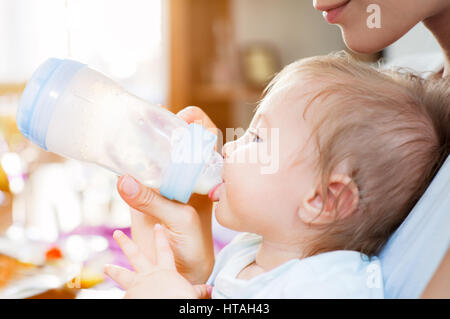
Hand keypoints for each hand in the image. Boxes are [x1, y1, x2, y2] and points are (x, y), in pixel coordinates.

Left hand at [104, 224, 211, 298]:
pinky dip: (125, 297)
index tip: (157, 226)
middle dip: (125, 243)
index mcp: (165, 271)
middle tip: (116, 233)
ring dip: (114, 270)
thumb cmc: (181, 299)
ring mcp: (136, 286)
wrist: (168, 306)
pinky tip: (123, 297)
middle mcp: (148, 275)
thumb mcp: (191, 293)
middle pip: (135, 255)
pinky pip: (124, 296)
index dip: (160, 237)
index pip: (163, 249)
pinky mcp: (128, 297)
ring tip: (105, 267)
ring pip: (122, 275)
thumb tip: (210, 290)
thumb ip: (197, 290)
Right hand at [118, 106, 217, 283]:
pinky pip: (133, 171)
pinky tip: (119, 150)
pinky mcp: (141, 192)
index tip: (184, 118)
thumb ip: (153, 201)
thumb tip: (123, 179)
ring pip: (154, 152)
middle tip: (153, 117)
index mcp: (203, 175)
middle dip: (166, 124)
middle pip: (177, 139)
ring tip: (134, 125)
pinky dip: (126, 159)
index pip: (206, 138)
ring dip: (145, 138)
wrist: (176, 266)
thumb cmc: (192, 242)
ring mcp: (162, 181)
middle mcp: (184, 173)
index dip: (198, 123)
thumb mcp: (179, 219)